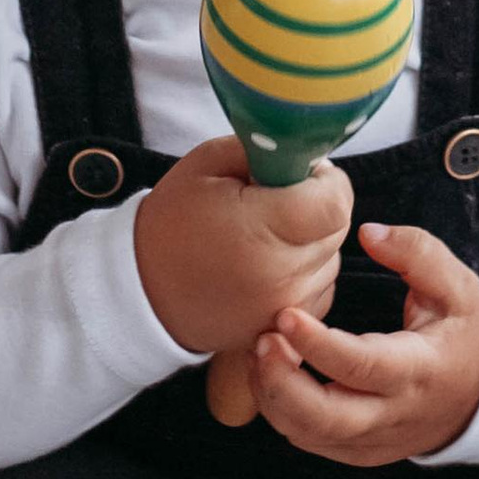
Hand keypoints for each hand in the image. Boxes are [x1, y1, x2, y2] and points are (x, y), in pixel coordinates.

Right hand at [134, 135, 347, 372]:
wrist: (141, 292)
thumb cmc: (172, 221)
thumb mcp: (207, 165)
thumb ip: (263, 150)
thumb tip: (309, 157)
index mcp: (260, 231)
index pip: (336, 203)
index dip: (327, 181)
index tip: (301, 173)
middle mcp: (280, 277)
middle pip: (337, 229)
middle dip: (317, 206)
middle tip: (274, 200)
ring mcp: (283, 309)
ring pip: (332, 259)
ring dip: (312, 241)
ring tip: (265, 235)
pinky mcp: (282, 328)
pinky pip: (320, 289)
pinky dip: (304, 272)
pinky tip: (266, 264)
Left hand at [247, 222, 478, 466]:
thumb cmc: (465, 333)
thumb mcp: (457, 286)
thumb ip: (417, 252)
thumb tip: (369, 232)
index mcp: (420, 370)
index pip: (361, 365)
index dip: (317, 344)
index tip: (285, 314)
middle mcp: (395, 413)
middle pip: (327, 418)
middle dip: (280, 383)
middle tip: (261, 339)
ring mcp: (376, 439)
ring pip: (311, 435)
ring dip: (274, 397)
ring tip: (261, 350)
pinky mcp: (360, 451)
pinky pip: (312, 441)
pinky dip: (283, 412)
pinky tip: (274, 373)